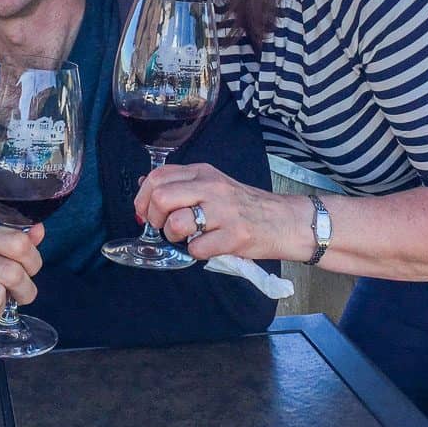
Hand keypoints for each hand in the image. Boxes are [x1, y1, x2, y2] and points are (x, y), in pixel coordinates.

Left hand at [136, 163, 312, 261]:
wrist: (284, 220)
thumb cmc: (245, 205)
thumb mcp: (213, 183)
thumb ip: (181, 183)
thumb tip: (144, 184)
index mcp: (203, 173)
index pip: (158, 176)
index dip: (143, 197)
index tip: (144, 213)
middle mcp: (212, 188)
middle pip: (161, 198)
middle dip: (154, 219)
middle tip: (163, 228)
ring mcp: (223, 211)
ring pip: (176, 223)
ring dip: (174, 237)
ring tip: (186, 238)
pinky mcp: (234, 236)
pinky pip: (197, 248)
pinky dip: (196, 253)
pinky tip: (206, 247)